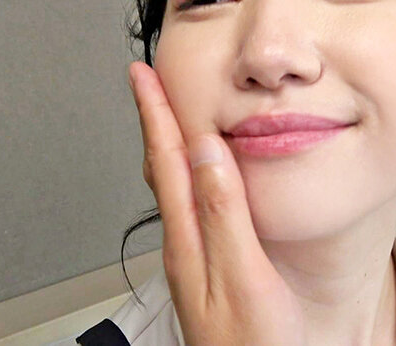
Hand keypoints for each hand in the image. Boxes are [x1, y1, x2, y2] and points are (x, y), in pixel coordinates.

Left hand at [128, 61, 305, 345]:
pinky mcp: (206, 265)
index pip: (167, 162)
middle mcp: (183, 244)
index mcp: (189, 239)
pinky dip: (184, 173)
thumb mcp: (243, 275)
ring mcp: (192, 255)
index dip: (155, 114)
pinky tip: (194, 173)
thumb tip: (208, 152)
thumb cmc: (252, 343)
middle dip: (153, 120)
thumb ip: (225, 213)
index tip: (142, 76)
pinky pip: (187, 204)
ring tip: (164, 114)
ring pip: (172, 185)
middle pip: (161, 169)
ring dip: (166, 143)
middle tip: (146, 83)